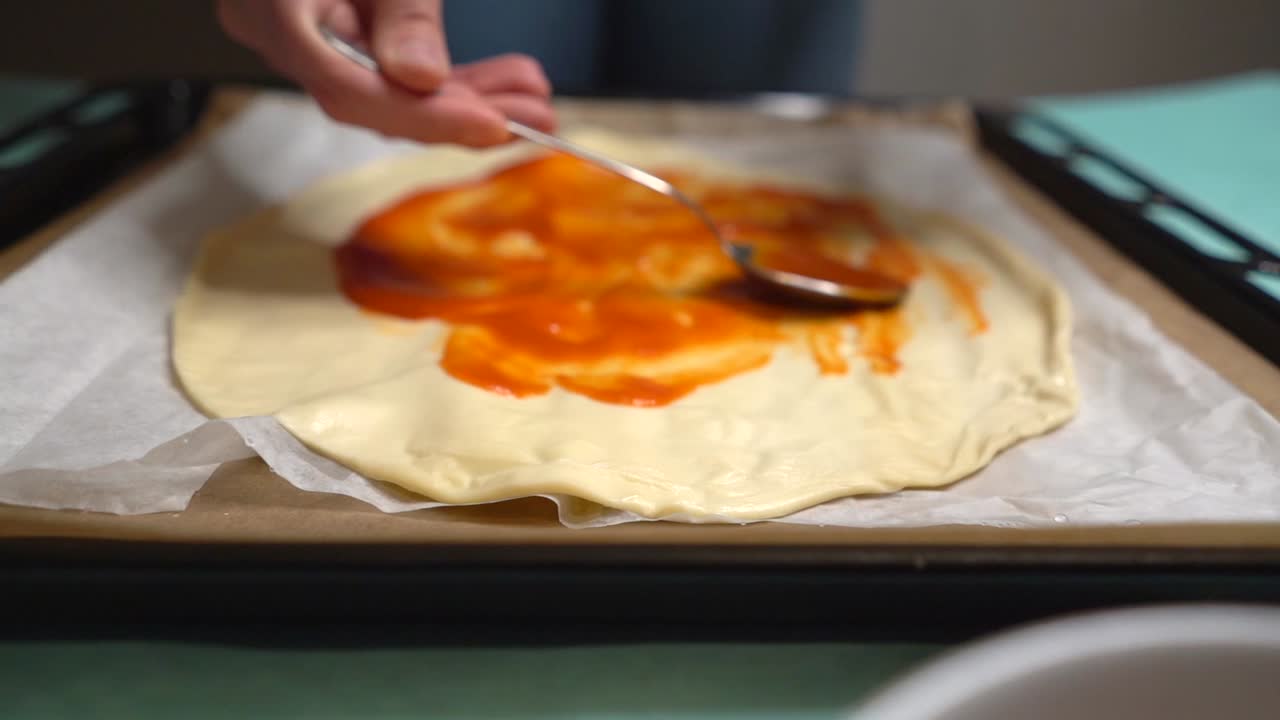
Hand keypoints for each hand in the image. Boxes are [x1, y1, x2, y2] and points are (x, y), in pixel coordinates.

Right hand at [217, 0, 555, 146]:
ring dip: (469, 99)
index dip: (424, 116)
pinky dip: (450, 81)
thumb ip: (403, 13)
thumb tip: (423, 80)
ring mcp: (309, 41)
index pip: (347, 89)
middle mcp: (282, 36)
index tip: (492, 124)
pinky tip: (504, 85)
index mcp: (273, 10)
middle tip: (537, 116)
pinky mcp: (341, 39)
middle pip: (376, 102)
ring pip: (393, 93)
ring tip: (534, 99)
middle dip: (464, 114)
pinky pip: (393, 74)